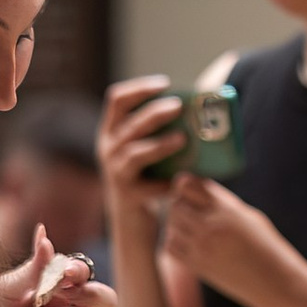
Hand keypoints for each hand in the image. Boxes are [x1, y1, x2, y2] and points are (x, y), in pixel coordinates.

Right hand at [98, 74, 185, 221]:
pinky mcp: (129, 196)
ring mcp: (116, 173)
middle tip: (179, 107)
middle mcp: (108, 149)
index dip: (139, 88)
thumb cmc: (146, 179)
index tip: (165, 84)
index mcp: (111, 131)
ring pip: (136, 153)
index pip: (117, 99)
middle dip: (155, 113)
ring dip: (160, 145)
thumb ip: (158, 130)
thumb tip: (197, 109)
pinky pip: (149, 186)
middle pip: (130, 124)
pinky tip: (182, 179)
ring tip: (183, 139)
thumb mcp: (144, 150)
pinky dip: (166, 182)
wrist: (131, 222)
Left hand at [162, 175, 298, 306]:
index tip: (191, 194)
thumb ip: (222, 203)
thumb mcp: (248, 215)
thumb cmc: (266, 246)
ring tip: (192, 231)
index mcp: (225, 208)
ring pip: (170, 226)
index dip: (184, 186)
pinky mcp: (198, 266)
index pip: (186, 184)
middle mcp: (210, 225)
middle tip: (191, 215)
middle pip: (174, 204)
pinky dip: (176, 244)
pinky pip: (171, 248)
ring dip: (177, 226)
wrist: (274, 281)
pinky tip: (190, 246)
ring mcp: (202, 247)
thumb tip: (198, 192)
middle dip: (179, 206)